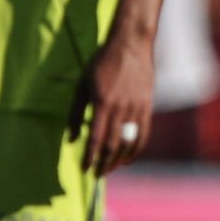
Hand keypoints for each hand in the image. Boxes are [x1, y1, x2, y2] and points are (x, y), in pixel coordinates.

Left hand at [70, 31, 155, 176]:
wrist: (130, 46)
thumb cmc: (101, 63)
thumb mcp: (82, 85)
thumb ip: (76, 113)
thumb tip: (72, 138)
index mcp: (102, 103)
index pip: (96, 138)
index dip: (90, 156)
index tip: (85, 168)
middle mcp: (120, 108)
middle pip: (113, 145)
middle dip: (104, 163)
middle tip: (97, 174)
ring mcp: (136, 108)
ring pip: (129, 142)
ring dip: (119, 159)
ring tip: (111, 169)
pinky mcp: (147, 107)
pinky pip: (143, 134)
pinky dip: (136, 149)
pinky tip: (128, 158)